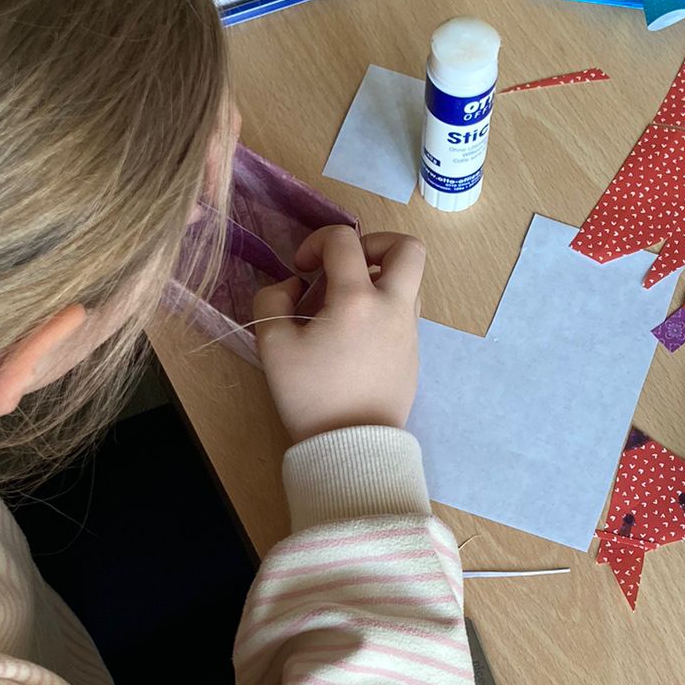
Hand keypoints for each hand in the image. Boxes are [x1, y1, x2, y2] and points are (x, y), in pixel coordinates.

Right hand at [251, 225, 424, 445]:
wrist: (352, 444)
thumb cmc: (310, 395)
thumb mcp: (272, 345)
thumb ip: (273, 300)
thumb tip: (295, 286)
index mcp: (357, 299)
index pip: (344, 240)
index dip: (317, 242)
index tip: (302, 269)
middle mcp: (392, 306)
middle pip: (407, 247)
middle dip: (374, 243)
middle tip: (347, 266)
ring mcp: (408, 329)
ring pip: (411, 278)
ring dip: (380, 276)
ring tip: (346, 302)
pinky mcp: (413, 350)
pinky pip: (405, 308)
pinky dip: (383, 305)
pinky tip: (354, 332)